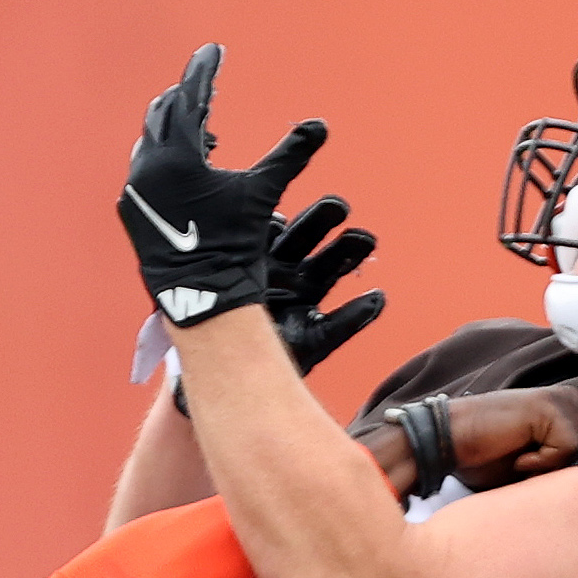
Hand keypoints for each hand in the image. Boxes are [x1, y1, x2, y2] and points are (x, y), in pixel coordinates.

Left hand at [121, 43, 331, 331]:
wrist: (201, 295)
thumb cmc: (233, 244)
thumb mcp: (261, 193)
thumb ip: (287, 155)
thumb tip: (318, 126)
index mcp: (178, 155)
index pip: (191, 98)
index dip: (205, 73)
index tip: (213, 51)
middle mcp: (149, 167)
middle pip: (164, 114)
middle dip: (186, 97)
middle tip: (202, 84)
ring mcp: (135, 189)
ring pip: (151, 142)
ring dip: (173, 129)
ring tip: (197, 128)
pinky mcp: (130, 210)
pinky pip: (145, 169)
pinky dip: (162, 158)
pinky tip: (182, 166)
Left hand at [168, 194, 383, 411]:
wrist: (207, 373)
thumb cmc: (202, 321)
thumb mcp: (214, 276)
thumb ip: (229, 248)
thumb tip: (255, 220)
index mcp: (262, 261)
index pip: (293, 232)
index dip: (312, 217)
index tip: (328, 204)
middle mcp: (285, 280)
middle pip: (313, 247)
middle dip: (329, 227)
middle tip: (342, 210)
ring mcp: (298, 308)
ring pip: (328, 277)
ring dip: (348, 258)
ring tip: (366, 241)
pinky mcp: (307, 340)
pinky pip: (336, 327)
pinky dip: (358, 313)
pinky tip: (375, 298)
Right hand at [357, 381, 577, 499]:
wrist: (446, 443)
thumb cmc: (481, 459)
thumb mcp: (527, 468)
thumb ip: (556, 468)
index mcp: (563, 411)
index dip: (554, 472)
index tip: (521, 465)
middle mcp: (566, 399)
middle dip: (551, 469)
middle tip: (517, 461)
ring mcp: (561, 399)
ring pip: (577, 452)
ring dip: (543, 466)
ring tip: (514, 455)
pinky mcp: (550, 407)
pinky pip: (565, 450)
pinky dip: (537, 462)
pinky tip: (514, 453)